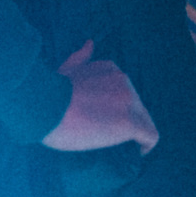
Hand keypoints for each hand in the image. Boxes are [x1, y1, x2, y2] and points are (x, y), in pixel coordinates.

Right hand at [42, 42, 157, 153]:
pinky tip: (139, 153)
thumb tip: (90, 44)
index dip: (117, 105)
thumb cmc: (50, 92)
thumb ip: (80, 57)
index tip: (107, 117)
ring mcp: (128, 102)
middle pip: (136, 105)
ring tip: (120, 145)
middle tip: (109, 135)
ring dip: (134, 131)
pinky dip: (147, 145)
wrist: (45, 106)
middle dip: (127, 119)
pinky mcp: (129, 123)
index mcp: (110, 69)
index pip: (123, 89)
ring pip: (144, 120)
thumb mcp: (66, 67)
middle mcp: (123, 81)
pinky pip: (150, 135)